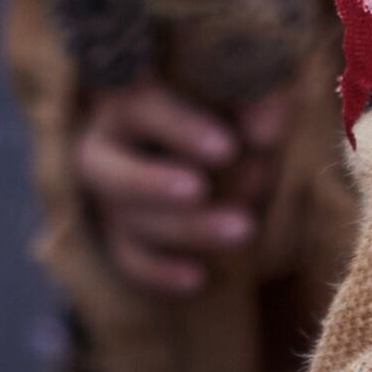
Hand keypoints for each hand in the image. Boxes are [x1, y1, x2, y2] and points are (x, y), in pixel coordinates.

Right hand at [74, 79, 289, 295]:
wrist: (209, 137)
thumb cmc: (225, 100)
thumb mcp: (245, 92)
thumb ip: (258, 101)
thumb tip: (266, 134)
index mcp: (129, 98)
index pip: (142, 108)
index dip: (181, 129)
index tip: (228, 148)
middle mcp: (105, 148)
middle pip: (112, 174)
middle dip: (154, 185)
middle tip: (201, 191)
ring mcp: (108, 197)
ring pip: (129, 222)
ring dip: (185, 229)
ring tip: (244, 228)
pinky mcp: (120, 235)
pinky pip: (130, 261)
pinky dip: (159, 274)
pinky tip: (198, 279)